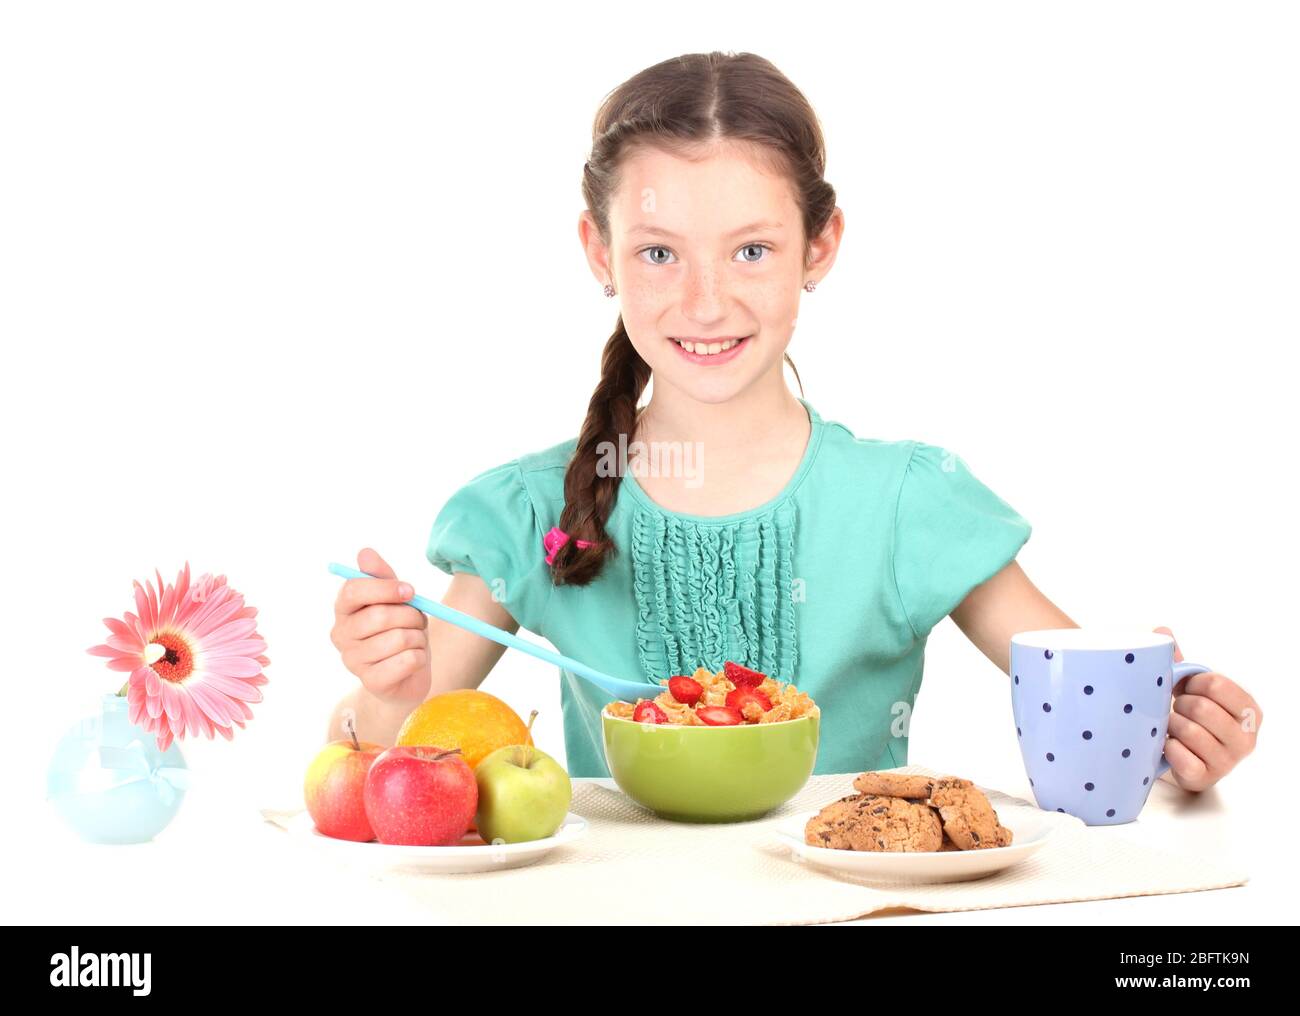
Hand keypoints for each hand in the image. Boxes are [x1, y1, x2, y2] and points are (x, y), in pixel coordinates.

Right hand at [330, 547, 431, 706]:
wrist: (406, 675)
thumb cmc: (399, 630)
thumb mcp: (396, 600)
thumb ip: (382, 576)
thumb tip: (365, 552)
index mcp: (343, 610)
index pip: (353, 591)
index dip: (385, 588)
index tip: (410, 591)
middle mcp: (341, 635)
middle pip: (379, 616)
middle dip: (410, 615)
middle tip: (418, 620)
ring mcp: (353, 661)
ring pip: (399, 638)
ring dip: (418, 637)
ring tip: (414, 641)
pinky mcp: (372, 682)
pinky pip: (408, 660)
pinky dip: (420, 657)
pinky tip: (414, 660)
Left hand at [1153, 626, 1260, 791]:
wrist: (1182, 759)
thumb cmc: (1191, 718)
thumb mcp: (1191, 688)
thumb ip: (1181, 661)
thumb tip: (1162, 632)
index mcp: (1249, 709)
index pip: (1216, 684)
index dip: (1191, 682)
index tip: (1184, 687)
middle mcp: (1247, 736)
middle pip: (1201, 707)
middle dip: (1180, 704)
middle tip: (1177, 710)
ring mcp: (1229, 760)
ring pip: (1189, 731)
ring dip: (1171, 725)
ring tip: (1171, 727)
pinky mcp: (1206, 777)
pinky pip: (1181, 757)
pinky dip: (1167, 748)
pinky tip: (1167, 746)